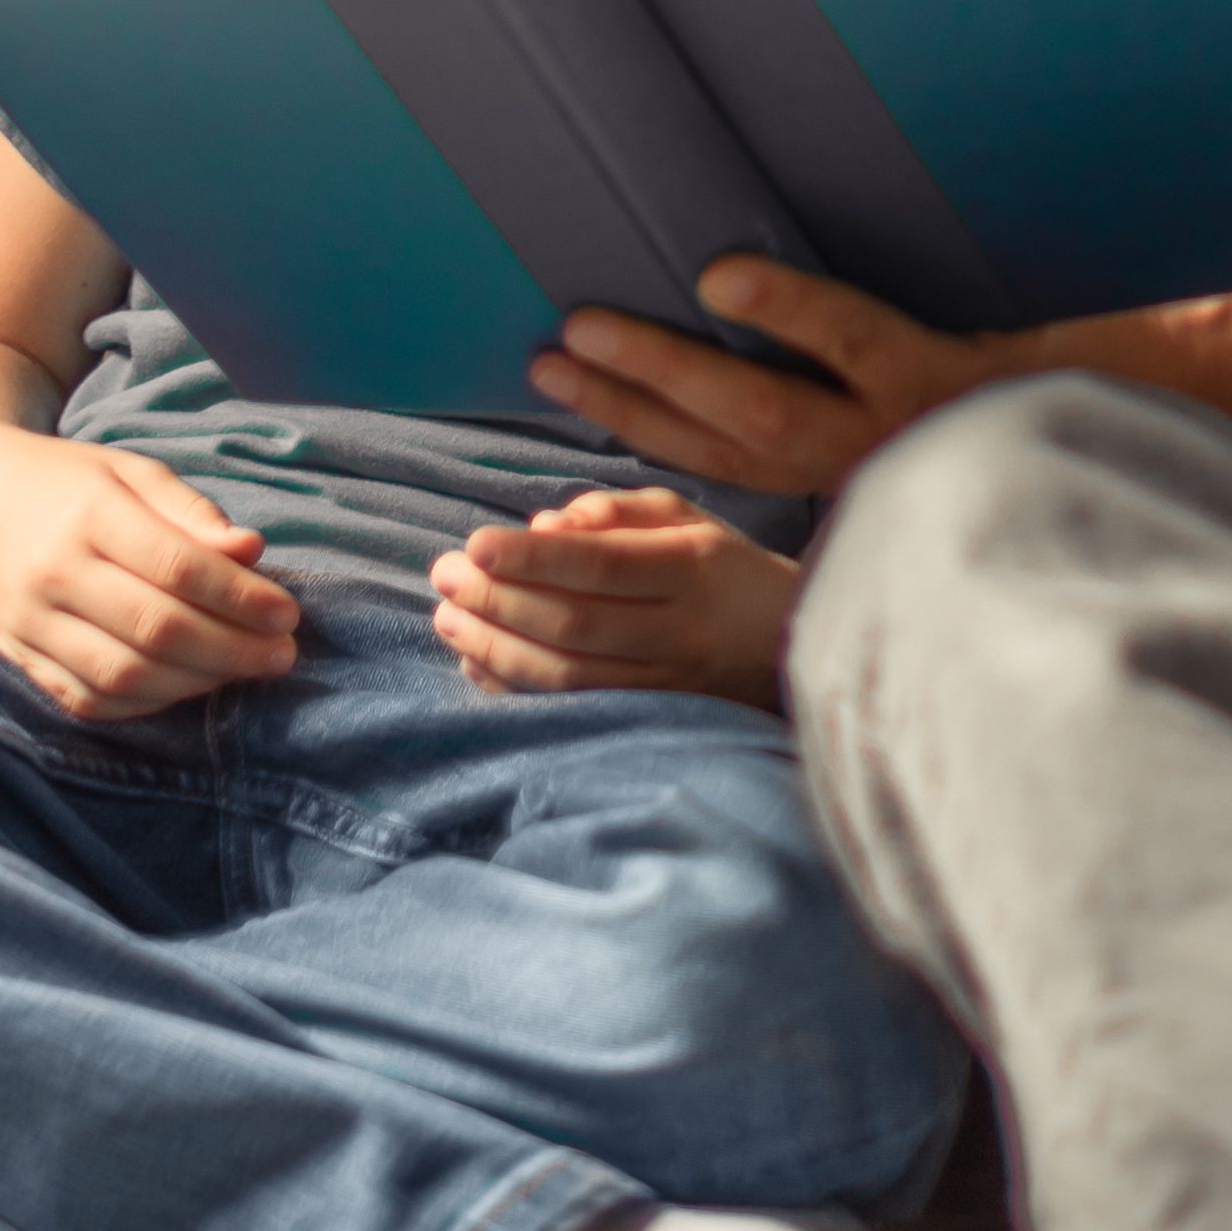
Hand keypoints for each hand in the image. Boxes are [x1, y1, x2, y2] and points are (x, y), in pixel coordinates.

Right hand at [0, 419, 302, 718]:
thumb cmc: (59, 483)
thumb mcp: (126, 472)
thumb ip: (189, 513)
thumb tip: (252, 552)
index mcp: (88, 514)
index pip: (178, 568)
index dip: (242, 597)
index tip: (287, 613)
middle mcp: (53, 573)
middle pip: (158, 629)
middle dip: (234, 649)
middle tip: (283, 653)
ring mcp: (30, 624)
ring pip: (127, 674)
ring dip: (199, 683)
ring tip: (244, 670)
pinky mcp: (20, 660)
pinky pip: (92, 700)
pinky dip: (148, 703)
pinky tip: (187, 686)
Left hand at [428, 488, 798, 705]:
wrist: (789, 645)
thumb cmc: (723, 568)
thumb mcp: (685, 516)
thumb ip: (615, 510)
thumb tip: (544, 526)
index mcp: (690, 566)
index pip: (600, 565)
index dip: (531, 560)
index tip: (473, 545)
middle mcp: (678, 630)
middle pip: (574, 623)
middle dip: (497, 601)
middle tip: (442, 576)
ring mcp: (666, 684)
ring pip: (569, 676)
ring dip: (495, 648)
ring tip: (446, 619)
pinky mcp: (652, 720)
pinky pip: (574, 711)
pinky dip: (517, 691)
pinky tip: (475, 664)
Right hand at [531, 255, 1231, 497]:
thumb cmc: (1126, 411)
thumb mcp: (1002, 431)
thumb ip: (923, 413)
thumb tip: (838, 376)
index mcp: (891, 487)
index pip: (743, 474)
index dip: (651, 446)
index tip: (569, 409)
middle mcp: (895, 474)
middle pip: (726, 447)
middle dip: (628, 408)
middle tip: (539, 358)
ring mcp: (927, 429)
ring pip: (765, 411)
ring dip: (668, 372)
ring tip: (587, 327)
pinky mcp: (975, 379)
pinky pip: (862, 344)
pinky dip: (790, 308)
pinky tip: (724, 276)